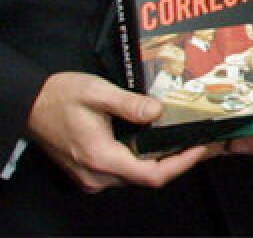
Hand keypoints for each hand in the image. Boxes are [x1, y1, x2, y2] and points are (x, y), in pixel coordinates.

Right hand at [26, 72, 211, 193]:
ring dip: (163, 160)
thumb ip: (131, 104)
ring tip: (188, 140)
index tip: (201, 148)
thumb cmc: (61, 97)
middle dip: (178, 161)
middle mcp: (98, 174)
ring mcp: (93, 175)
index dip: (181, 164)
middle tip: (204, 142)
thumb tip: (159, 112)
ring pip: (137, 174)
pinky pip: (125, 169)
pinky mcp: (92, 169)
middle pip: (147, 176)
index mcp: (101, 157)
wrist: (31, 105)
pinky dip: (146, 158)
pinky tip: (161, 141)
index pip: (150, 174)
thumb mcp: (99, 92)